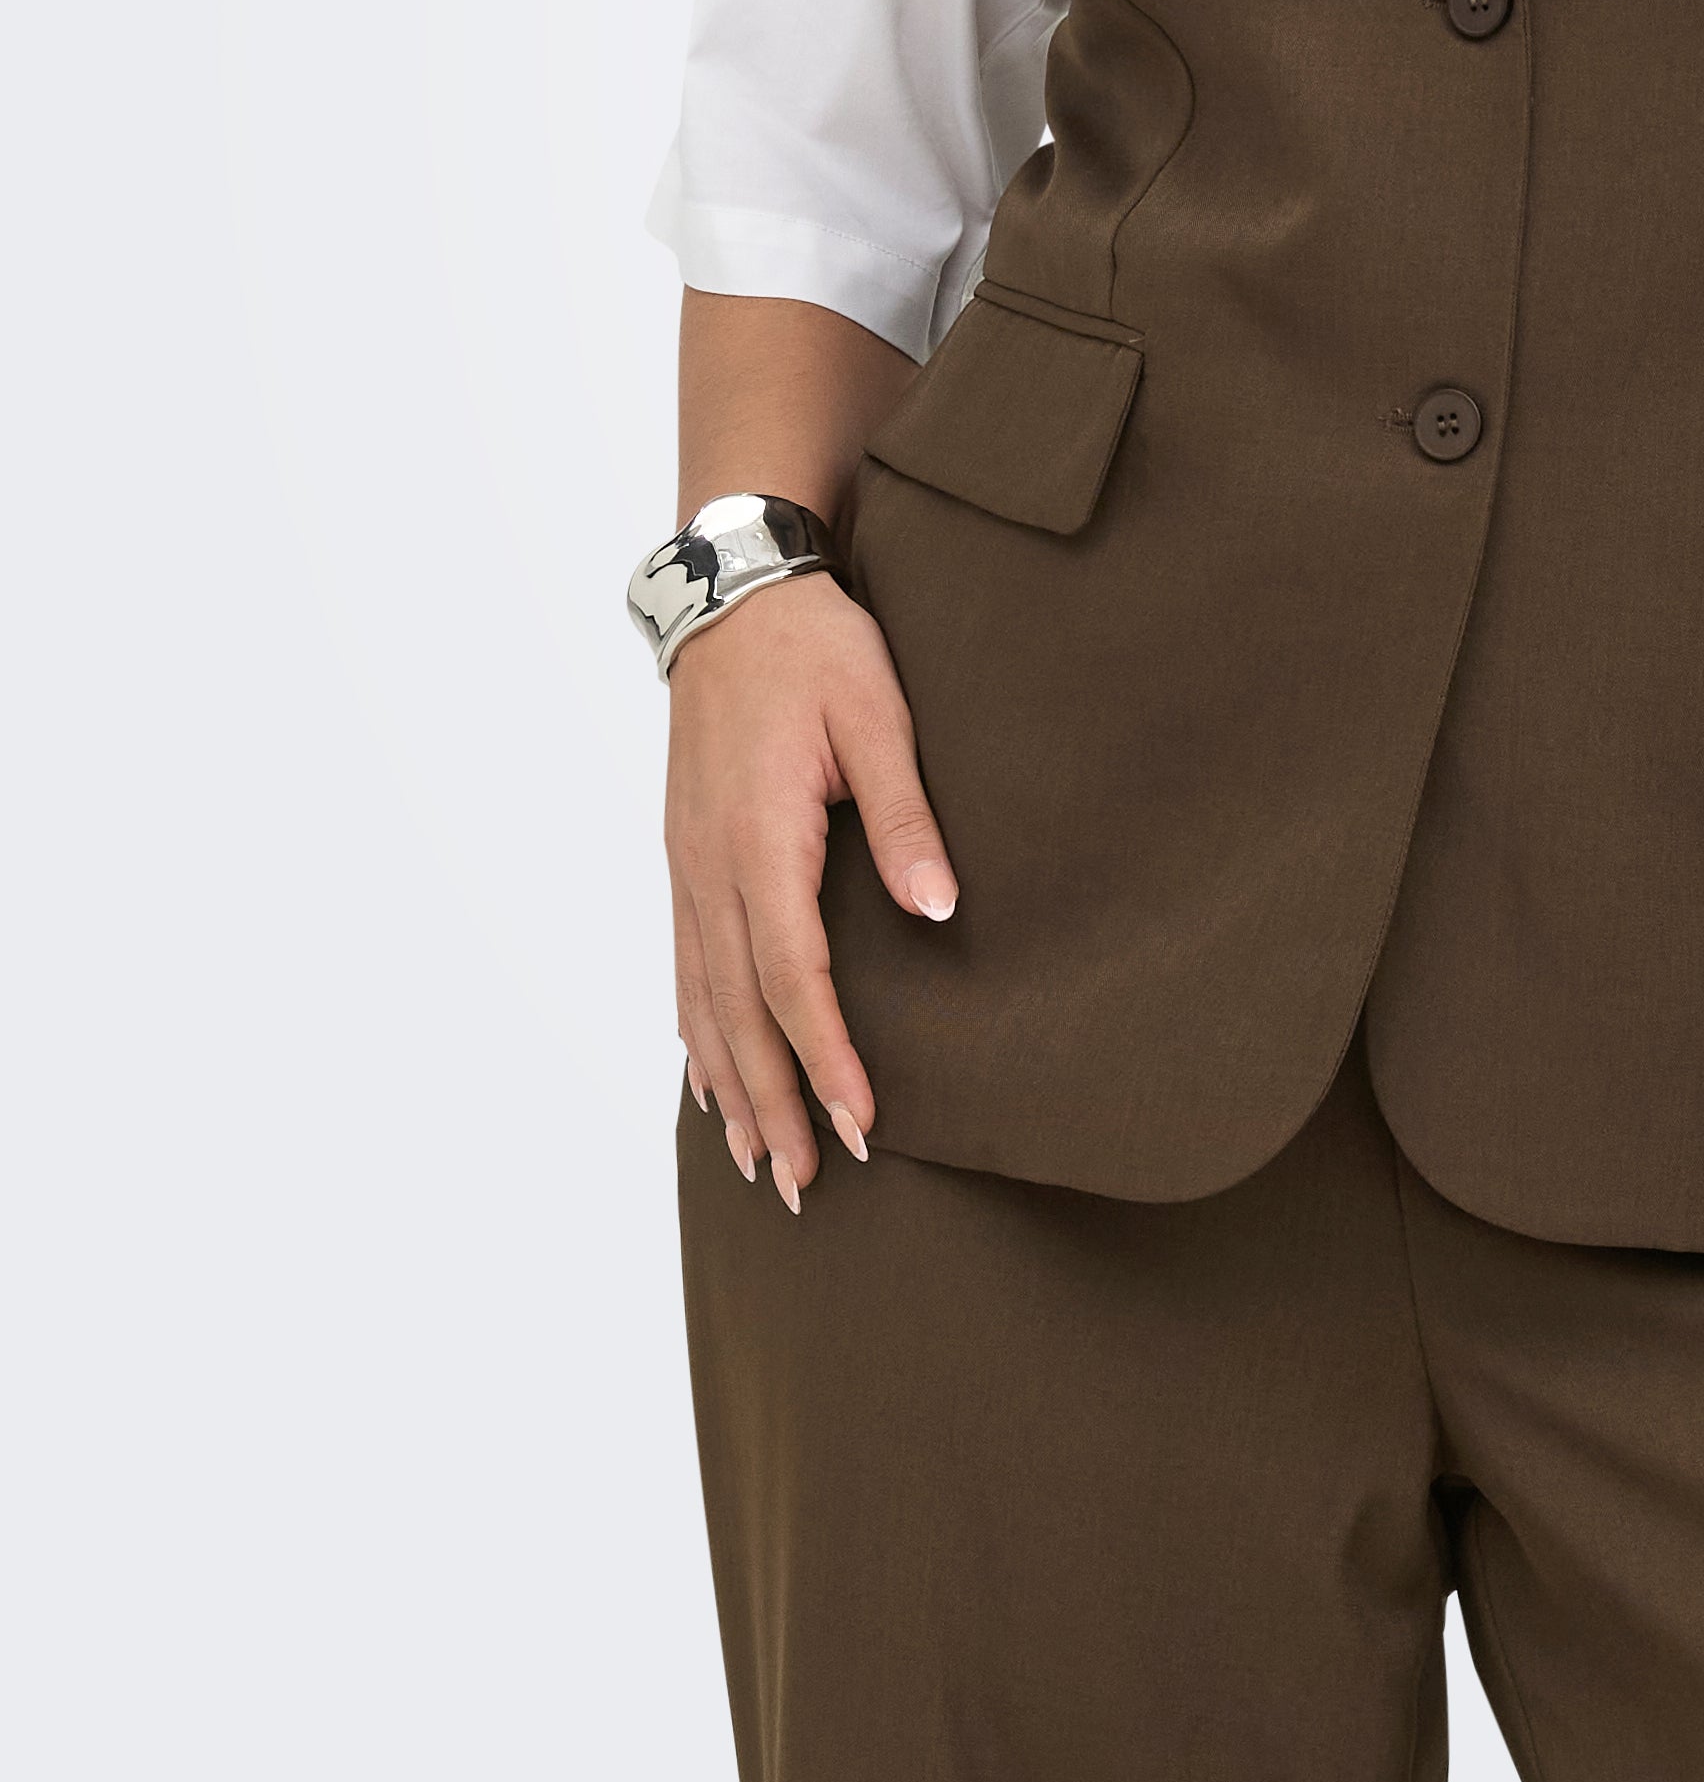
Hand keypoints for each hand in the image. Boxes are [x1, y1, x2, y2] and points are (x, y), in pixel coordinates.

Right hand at [665, 573, 955, 1207]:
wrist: (734, 595)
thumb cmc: (818, 650)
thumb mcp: (879, 716)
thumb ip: (906, 814)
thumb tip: (939, 911)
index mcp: (759, 839)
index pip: (794, 977)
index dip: (826, 1058)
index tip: (860, 1125)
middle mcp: (710, 867)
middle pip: (739, 1012)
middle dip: (773, 1104)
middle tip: (805, 1186)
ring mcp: (688, 866)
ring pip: (703, 1001)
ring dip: (731, 1085)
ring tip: (758, 1163)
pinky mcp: (685, 857)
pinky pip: (685, 966)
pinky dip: (698, 1034)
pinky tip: (710, 1080)